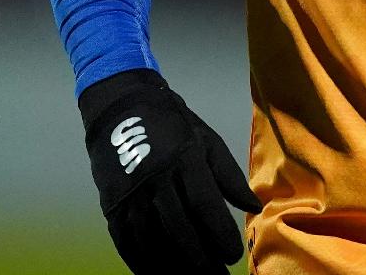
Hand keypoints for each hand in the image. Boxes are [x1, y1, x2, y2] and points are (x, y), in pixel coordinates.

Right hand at [78, 68, 262, 273]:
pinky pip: (127, 243)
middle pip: (179, 229)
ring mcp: (130, 195)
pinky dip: (143, 264)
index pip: (205, 205)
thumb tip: (254, 207)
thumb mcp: (207, 141)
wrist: (121, 107)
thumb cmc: (173, 125)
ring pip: (152, 241)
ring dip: (174, 267)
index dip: (220, 234)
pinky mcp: (111, 206)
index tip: (233, 255)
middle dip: (201, 260)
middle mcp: (155, 180)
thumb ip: (230, 176)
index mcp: (184, 160)